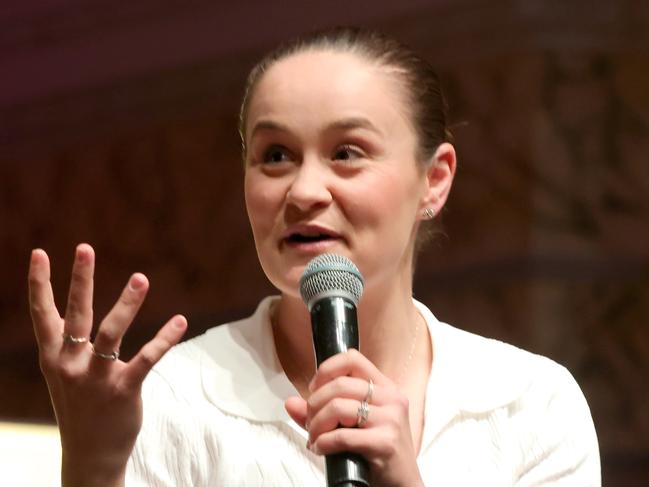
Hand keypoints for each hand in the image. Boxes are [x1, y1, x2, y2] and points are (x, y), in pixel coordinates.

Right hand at [28, 244, 186, 486]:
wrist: (90, 454)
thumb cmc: (80, 406)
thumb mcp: (64, 374)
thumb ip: (67, 343)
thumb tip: (72, 308)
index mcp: (54, 357)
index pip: (42, 314)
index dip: (39, 283)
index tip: (40, 253)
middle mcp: (70, 364)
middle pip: (75, 314)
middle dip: (80, 280)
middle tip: (85, 248)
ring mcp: (96, 378)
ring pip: (111, 332)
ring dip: (127, 303)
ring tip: (141, 278)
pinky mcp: (124, 389)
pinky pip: (147, 358)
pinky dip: (165, 338)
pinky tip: (180, 320)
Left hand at [285, 349, 423, 486]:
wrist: (401, 485)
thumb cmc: (376, 453)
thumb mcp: (351, 426)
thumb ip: (321, 412)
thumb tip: (290, 403)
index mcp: (385, 387)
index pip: (352, 358)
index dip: (326, 370)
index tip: (314, 389)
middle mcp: (391, 398)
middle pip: (340, 384)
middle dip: (314, 404)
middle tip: (310, 423)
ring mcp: (391, 419)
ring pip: (338, 407)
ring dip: (317, 424)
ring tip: (315, 437)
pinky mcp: (386, 442)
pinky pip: (342, 436)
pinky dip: (323, 443)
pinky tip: (321, 450)